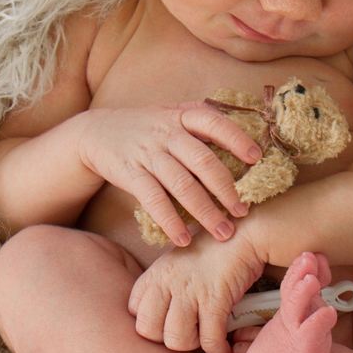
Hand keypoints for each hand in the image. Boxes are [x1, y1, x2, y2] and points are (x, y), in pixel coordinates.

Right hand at [76, 103, 262, 246]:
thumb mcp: (171, 113)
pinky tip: (183, 239)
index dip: (236, 138)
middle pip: (202, 161)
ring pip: (182, 185)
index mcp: (181, 115)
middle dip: (226, 189)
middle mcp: (166, 133)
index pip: (213, 122)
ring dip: (205, 212)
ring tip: (223, 232)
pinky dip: (170, 221)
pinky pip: (153, 200)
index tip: (256, 158)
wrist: (95, 132)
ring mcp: (148, 154)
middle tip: (243, 212)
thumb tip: (245, 131)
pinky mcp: (130, 174)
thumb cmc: (145, 127)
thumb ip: (200, 119)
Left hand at [129, 231, 266, 352]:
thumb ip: (163, 285)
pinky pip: (209, 339)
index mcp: (155, 274)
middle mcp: (167, 282)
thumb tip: (160, 313)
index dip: (152, 324)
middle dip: (168, 339)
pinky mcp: (215, 299)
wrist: (245, 234)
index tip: (169, 324)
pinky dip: (218, 351)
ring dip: (193, 346)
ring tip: (205, 338)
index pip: (134, 311)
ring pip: (176, 340)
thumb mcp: (176, 262)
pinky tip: (224, 350)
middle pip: (148, 330)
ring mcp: (190, 291)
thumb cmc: (212, 250)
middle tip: (188, 335)